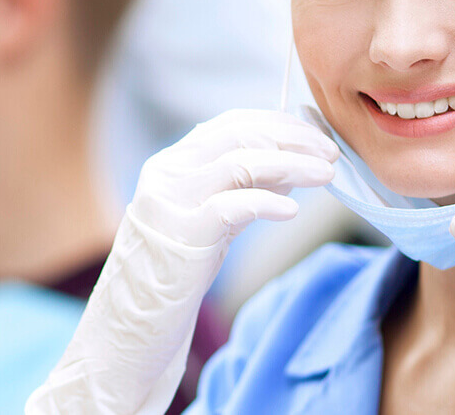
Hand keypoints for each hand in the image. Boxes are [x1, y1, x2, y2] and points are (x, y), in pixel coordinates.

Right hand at [29, 109, 336, 413]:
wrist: (124, 332)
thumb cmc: (169, 280)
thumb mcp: (204, 223)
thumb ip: (236, 191)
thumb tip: (289, 165)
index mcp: (169, 165)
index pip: (229, 124)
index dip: (278, 123)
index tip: (315, 133)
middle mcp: (166, 174)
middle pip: (238, 135)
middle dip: (292, 138)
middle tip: (330, 151)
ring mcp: (171, 202)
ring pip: (241, 162)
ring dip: (292, 164)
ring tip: (326, 173)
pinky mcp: (182, 235)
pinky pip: (234, 205)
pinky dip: (269, 202)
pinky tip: (293, 210)